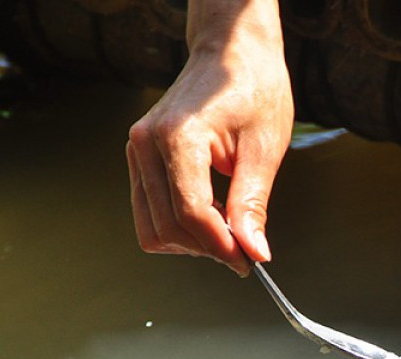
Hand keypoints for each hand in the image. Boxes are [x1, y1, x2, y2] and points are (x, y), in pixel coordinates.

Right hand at [126, 0, 290, 274]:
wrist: (231, 54)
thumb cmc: (253, 90)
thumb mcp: (264, 148)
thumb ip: (253, 203)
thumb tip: (254, 252)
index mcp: (178, 136)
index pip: (190, 212)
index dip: (221, 246)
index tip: (249, 262)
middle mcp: (146, 143)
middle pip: (168, 226)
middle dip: (207, 248)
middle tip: (245, 250)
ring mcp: (136, 149)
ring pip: (152, 226)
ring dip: (190, 241)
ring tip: (228, 230)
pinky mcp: (138, 157)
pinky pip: (149, 211)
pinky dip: (179, 225)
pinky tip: (211, 217)